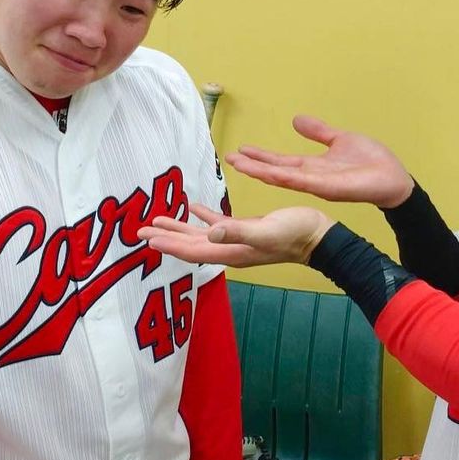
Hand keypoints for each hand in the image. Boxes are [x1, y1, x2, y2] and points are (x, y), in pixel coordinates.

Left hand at [140, 204, 334, 268]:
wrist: (318, 236)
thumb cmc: (295, 234)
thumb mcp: (265, 231)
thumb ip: (237, 232)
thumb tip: (209, 232)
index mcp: (230, 251)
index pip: (191, 251)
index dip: (168, 245)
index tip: (147, 239)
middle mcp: (229, 249)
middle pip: (189, 245)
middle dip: (165, 238)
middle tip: (140, 233)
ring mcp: (236, 241)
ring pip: (199, 236)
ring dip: (178, 228)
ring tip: (157, 221)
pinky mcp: (245, 230)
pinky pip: (217, 224)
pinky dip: (202, 217)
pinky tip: (192, 208)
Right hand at [228, 115, 412, 207]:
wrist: (393, 178)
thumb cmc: (372, 162)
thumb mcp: (339, 139)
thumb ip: (318, 132)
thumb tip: (296, 120)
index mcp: (312, 167)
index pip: (280, 162)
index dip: (260, 157)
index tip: (241, 150)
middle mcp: (310, 177)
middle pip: (274, 171)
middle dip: (252, 165)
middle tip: (228, 158)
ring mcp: (317, 184)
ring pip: (281, 177)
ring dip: (259, 170)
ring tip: (238, 163)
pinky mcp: (327, 187)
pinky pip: (301, 181)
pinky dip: (282, 176)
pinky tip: (267, 172)